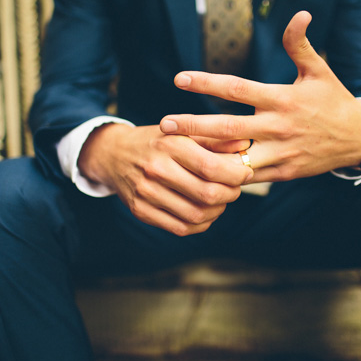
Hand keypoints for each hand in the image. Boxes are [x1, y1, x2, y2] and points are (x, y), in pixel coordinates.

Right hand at [78, 124, 252, 235]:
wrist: (115, 154)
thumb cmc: (158, 142)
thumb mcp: (183, 132)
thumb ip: (215, 139)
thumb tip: (245, 144)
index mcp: (170, 144)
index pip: (212, 167)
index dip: (236, 175)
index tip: (246, 173)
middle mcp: (156, 169)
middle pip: (207, 194)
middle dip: (230, 194)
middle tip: (235, 189)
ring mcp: (146, 192)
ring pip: (196, 215)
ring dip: (217, 211)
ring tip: (221, 200)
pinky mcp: (141, 211)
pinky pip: (180, 228)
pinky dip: (201, 224)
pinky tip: (205, 213)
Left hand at [159, 11, 360, 182]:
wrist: (358, 139)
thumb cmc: (333, 100)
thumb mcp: (319, 70)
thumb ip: (300, 45)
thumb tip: (300, 14)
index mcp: (282, 98)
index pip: (238, 88)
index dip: (207, 84)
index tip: (179, 79)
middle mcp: (278, 126)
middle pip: (229, 127)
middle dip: (194, 126)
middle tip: (164, 125)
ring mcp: (280, 153)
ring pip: (236, 158)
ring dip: (205, 157)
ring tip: (175, 154)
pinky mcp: (282, 173)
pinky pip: (249, 177)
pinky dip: (226, 176)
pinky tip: (202, 173)